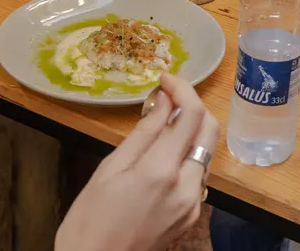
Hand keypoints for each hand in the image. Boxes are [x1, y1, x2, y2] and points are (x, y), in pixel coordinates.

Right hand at [55, 73, 219, 250]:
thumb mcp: (110, 169)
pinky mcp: (193, 213)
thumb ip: (144, 132)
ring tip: (162, 122)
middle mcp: (187, 186)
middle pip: (210, 129)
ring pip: (207, 150)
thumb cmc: (89, 220)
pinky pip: (199, 172)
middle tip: (167, 96)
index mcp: (162, 171)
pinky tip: (165, 151)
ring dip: (192, 129)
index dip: (182, 88)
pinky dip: (188, 153)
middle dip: (193, 105)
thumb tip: (164, 101)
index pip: (191, 114)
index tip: (165, 79)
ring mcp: (194, 202)